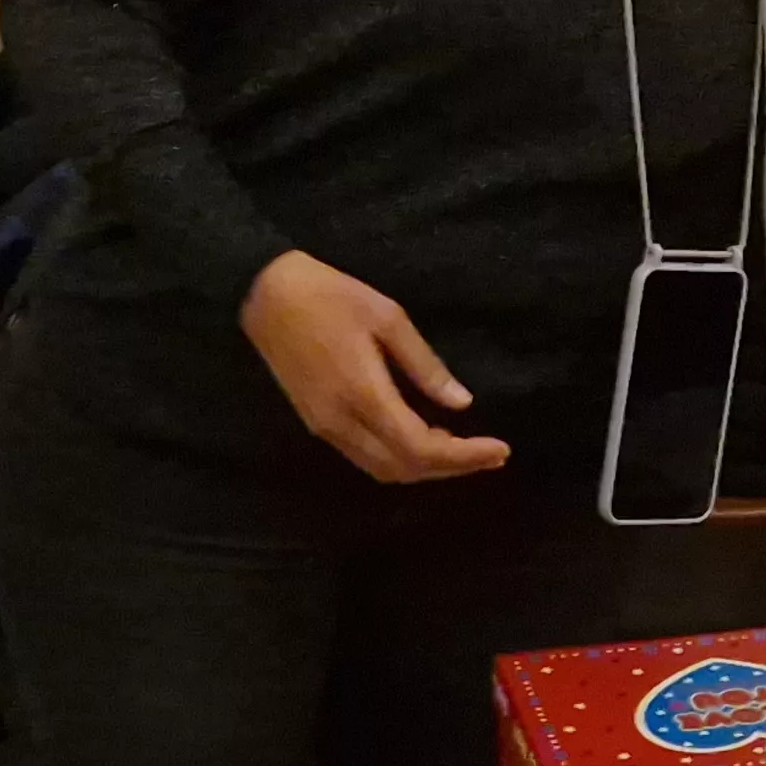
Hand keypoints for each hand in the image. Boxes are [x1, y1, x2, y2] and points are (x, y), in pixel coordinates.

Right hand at [239, 251, 510, 483]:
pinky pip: (364, 458)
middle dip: (451, 468)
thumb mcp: (388, 318)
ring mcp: (325, 428)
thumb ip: (425, 365)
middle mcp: (342, 423)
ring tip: (462, 450)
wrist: (265, 295)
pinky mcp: (316, 423)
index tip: (500, 449)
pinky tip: (421, 440)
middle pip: (404, 468)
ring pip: (382, 470)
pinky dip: (399, 459)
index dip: (463, 456)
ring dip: (425, 468)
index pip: (421, 446)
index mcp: (364, 394)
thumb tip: (462, 403)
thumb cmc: (331, 295)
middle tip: (490, 455)